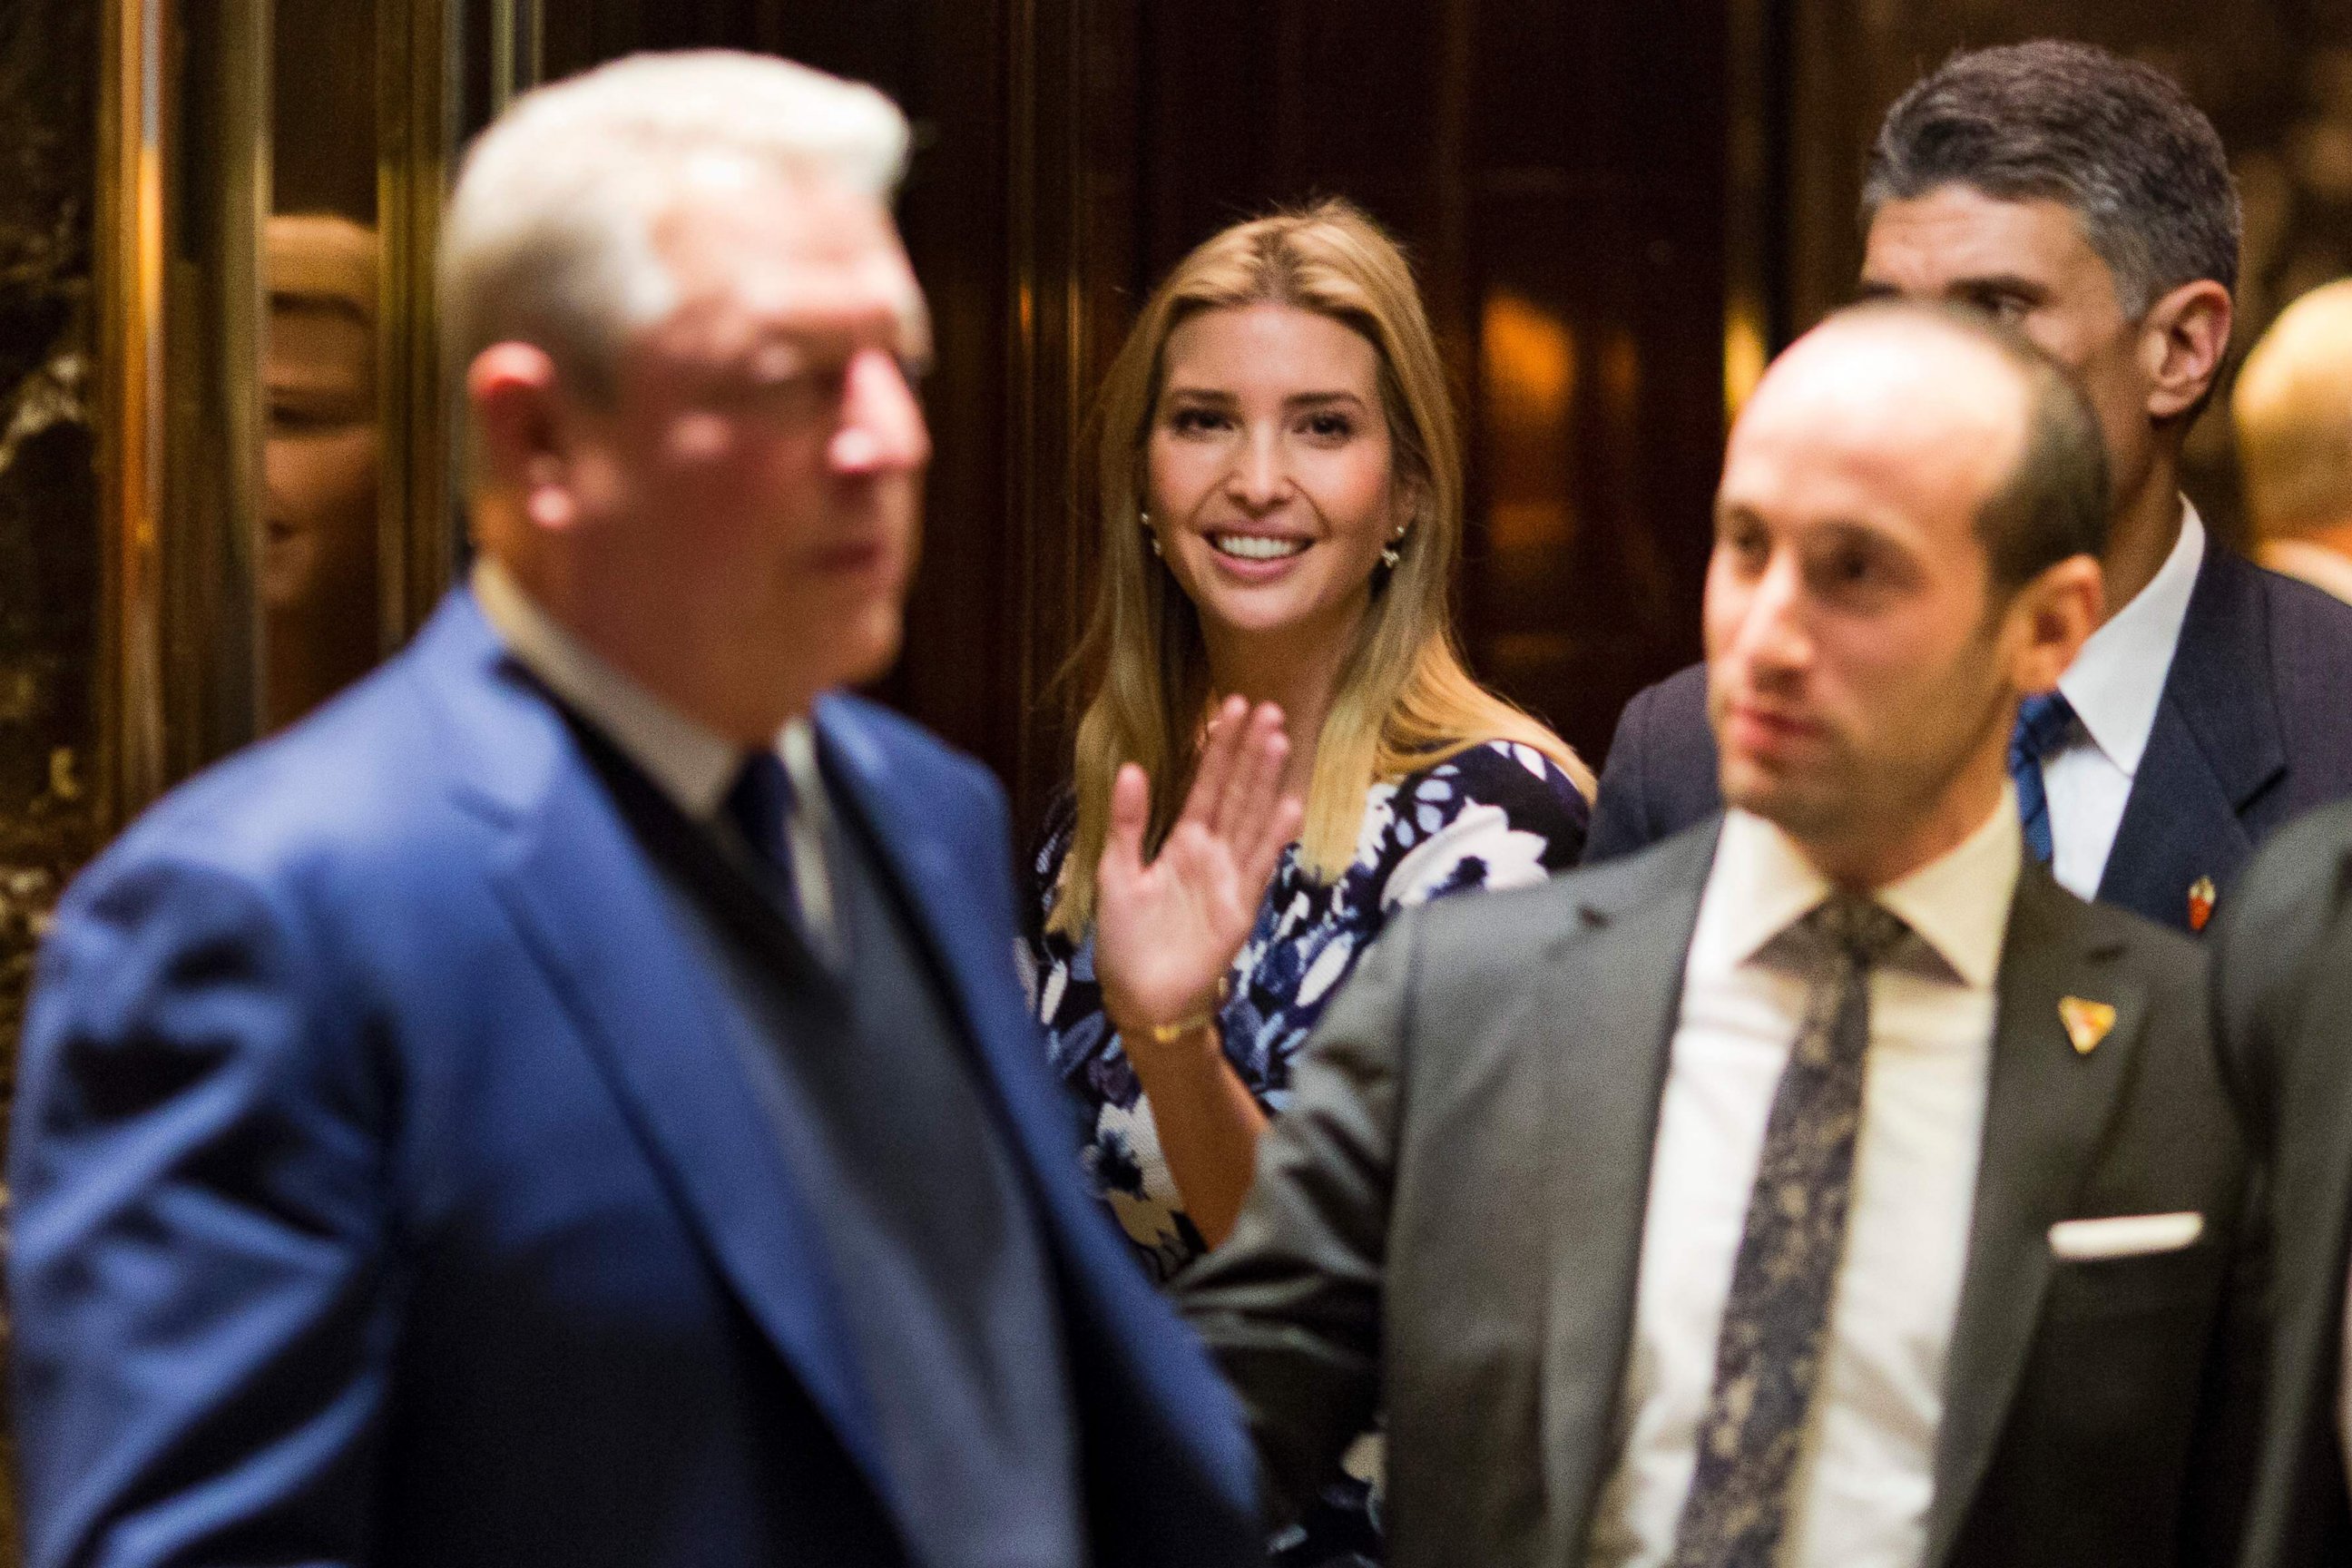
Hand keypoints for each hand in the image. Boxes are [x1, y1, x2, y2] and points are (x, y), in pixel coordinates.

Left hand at [1095, 696, 1304, 1042]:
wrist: (1142, 997)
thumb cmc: (1125, 939)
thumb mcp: (1116, 873)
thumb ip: (1127, 822)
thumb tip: (1131, 766)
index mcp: (1181, 841)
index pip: (1204, 784)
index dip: (1218, 748)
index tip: (1230, 707)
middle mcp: (1211, 852)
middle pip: (1236, 792)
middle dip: (1250, 751)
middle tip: (1267, 707)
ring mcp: (1230, 876)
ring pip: (1251, 818)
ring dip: (1265, 781)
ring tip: (1279, 740)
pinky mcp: (1241, 905)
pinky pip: (1259, 864)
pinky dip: (1274, 837)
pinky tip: (1289, 804)